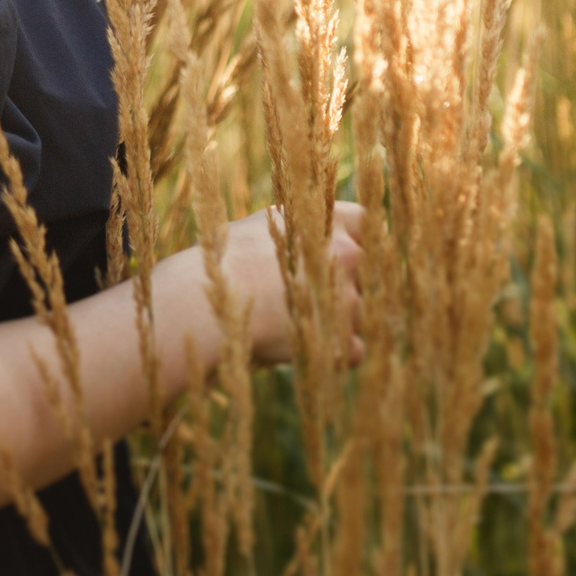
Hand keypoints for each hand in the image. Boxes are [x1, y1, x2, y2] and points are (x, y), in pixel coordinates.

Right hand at [202, 201, 365, 367]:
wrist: (207, 302)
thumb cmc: (224, 261)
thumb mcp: (263, 227)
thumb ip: (299, 228)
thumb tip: (309, 235)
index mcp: (328, 221)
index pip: (367, 223)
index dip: (359, 240)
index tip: (345, 255)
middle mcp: (346, 255)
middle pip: (368, 271)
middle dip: (347, 285)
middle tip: (310, 297)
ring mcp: (348, 299)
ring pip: (360, 313)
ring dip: (336, 321)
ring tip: (293, 323)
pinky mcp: (340, 340)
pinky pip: (355, 350)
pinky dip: (335, 354)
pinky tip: (304, 348)